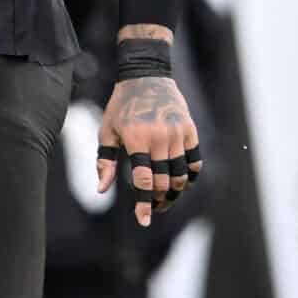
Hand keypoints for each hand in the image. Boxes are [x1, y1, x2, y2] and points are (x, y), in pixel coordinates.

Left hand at [97, 73, 201, 227]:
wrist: (147, 75)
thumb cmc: (121, 107)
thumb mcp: (107, 132)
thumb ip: (105, 162)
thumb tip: (101, 190)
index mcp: (136, 139)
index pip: (143, 180)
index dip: (144, 204)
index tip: (144, 221)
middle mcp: (159, 138)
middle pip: (163, 182)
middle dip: (158, 200)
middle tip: (152, 207)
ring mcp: (177, 134)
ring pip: (181, 175)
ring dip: (174, 192)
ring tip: (165, 198)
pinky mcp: (190, 130)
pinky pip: (195, 162)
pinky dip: (190, 176)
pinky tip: (181, 182)